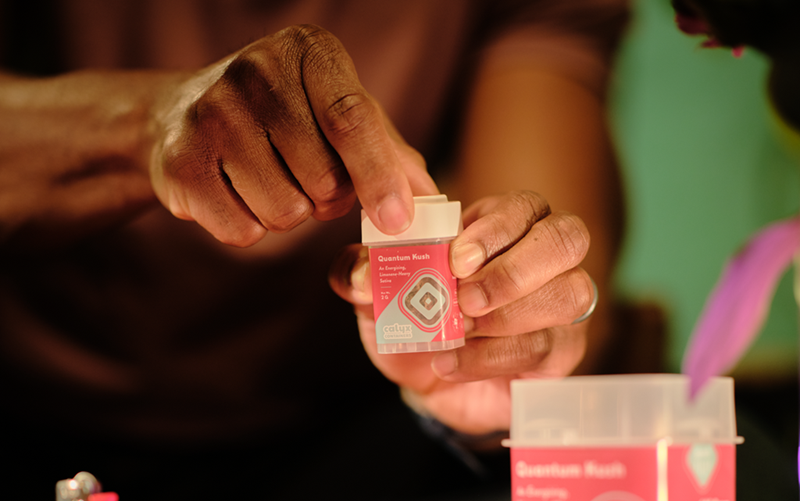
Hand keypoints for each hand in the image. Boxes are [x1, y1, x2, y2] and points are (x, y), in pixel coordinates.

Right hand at [150, 24, 435, 246]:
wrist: (182, 115)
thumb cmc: (284, 117)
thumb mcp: (337, 114)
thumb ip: (387, 152)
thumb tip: (430, 200)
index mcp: (308, 52)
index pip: (351, 118)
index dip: (378, 175)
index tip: (397, 221)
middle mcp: (254, 72)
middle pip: (323, 180)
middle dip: (329, 198)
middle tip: (310, 176)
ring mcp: (209, 116)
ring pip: (285, 211)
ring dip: (291, 213)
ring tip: (272, 179)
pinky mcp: (179, 165)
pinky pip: (243, 231)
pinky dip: (251, 226)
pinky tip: (237, 192)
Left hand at [330, 191, 594, 434]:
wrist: (428, 379)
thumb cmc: (416, 318)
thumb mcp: (379, 293)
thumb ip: (361, 273)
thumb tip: (360, 272)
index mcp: (503, 226)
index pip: (525, 206)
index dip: (496, 228)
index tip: (457, 259)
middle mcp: (543, 257)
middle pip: (568, 237)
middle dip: (514, 268)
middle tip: (466, 297)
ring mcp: (560, 302)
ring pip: (571, 292)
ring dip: (511, 313)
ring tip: (461, 329)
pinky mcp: (562, 349)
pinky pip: (547, 346)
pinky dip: (493, 356)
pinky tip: (452, 362)